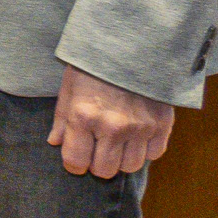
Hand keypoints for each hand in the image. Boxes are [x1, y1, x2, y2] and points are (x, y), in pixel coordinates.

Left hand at [48, 63, 178, 179]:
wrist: (133, 46)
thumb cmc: (94, 67)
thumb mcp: (69, 88)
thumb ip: (62, 120)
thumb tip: (55, 144)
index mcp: (84, 116)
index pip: (76, 161)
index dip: (74, 164)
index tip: (76, 158)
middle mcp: (113, 126)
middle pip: (105, 171)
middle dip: (98, 164)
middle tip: (97, 150)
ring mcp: (140, 127)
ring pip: (131, 166)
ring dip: (122, 159)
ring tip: (118, 142)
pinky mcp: (162, 124)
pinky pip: (154, 154)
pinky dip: (145, 149)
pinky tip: (137, 135)